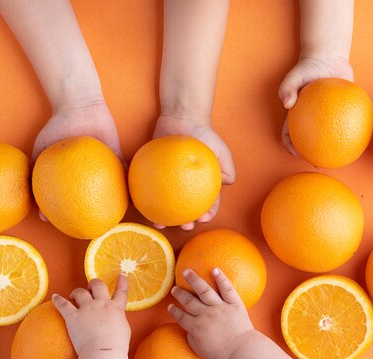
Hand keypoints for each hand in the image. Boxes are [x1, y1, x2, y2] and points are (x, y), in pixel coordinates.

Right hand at [34, 99, 124, 220]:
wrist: (78, 105)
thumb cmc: (58, 127)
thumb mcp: (42, 151)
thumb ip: (36, 176)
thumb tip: (37, 208)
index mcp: (72, 177)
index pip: (73, 202)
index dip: (74, 217)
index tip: (75, 231)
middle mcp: (90, 175)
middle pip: (97, 200)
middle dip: (101, 216)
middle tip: (102, 231)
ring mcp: (105, 167)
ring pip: (113, 191)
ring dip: (119, 205)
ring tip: (123, 222)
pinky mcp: (118, 156)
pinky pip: (124, 174)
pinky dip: (127, 185)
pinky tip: (131, 200)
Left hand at [52, 274, 130, 354]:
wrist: (104, 351)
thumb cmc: (116, 345)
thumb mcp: (124, 329)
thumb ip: (118, 320)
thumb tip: (115, 319)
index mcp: (115, 308)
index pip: (121, 291)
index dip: (122, 281)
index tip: (121, 273)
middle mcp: (101, 304)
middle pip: (98, 285)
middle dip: (94, 284)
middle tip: (91, 288)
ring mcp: (87, 309)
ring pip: (80, 292)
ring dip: (77, 292)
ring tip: (73, 295)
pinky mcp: (73, 317)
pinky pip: (63, 305)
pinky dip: (58, 300)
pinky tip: (54, 297)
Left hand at [153, 114, 235, 230]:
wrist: (183, 118)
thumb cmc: (204, 134)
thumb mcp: (221, 149)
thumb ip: (227, 167)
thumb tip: (228, 184)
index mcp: (203, 185)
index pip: (208, 203)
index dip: (207, 214)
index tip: (202, 219)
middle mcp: (186, 186)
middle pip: (185, 209)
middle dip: (185, 222)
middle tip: (184, 227)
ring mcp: (169, 182)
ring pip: (165, 205)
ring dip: (163, 218)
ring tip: (159, 224)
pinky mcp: (153, 175)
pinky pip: (149, 189)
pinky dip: (146, 199)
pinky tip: (143, 205)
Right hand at [168, 268, 253, 358]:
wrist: (241, 350)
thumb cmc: (222, 353)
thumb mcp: (200, 350)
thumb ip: (191, 339)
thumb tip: (188, 330)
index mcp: (196, 327)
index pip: (181, 317)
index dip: (174, 311)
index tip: (170, 305)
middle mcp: (205, 314)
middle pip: (189, 301)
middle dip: (180, 294)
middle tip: (175, 288)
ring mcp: (219, 307)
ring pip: (204, 290)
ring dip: (194, 280)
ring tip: (187, 272)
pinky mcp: (233, 303)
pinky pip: (227, 289)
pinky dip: (221, 278)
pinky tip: (214, 269)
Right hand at [279, 56, 353, 155]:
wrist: (327, 57)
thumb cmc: (308, 67)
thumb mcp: (294, 75)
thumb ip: (288, 88)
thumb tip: (287, 104)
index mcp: (298, 114)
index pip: (289, 134)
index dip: (290, 146)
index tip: (297, 153)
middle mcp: (311, 118)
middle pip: (309, 141)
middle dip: (312, 154)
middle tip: (319, 162)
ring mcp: (328, 116)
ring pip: (330, 136)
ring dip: (333, 148)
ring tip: (341, 158)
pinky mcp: (343, 110)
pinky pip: (348, 123)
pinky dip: (352, 131)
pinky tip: (359, 138)